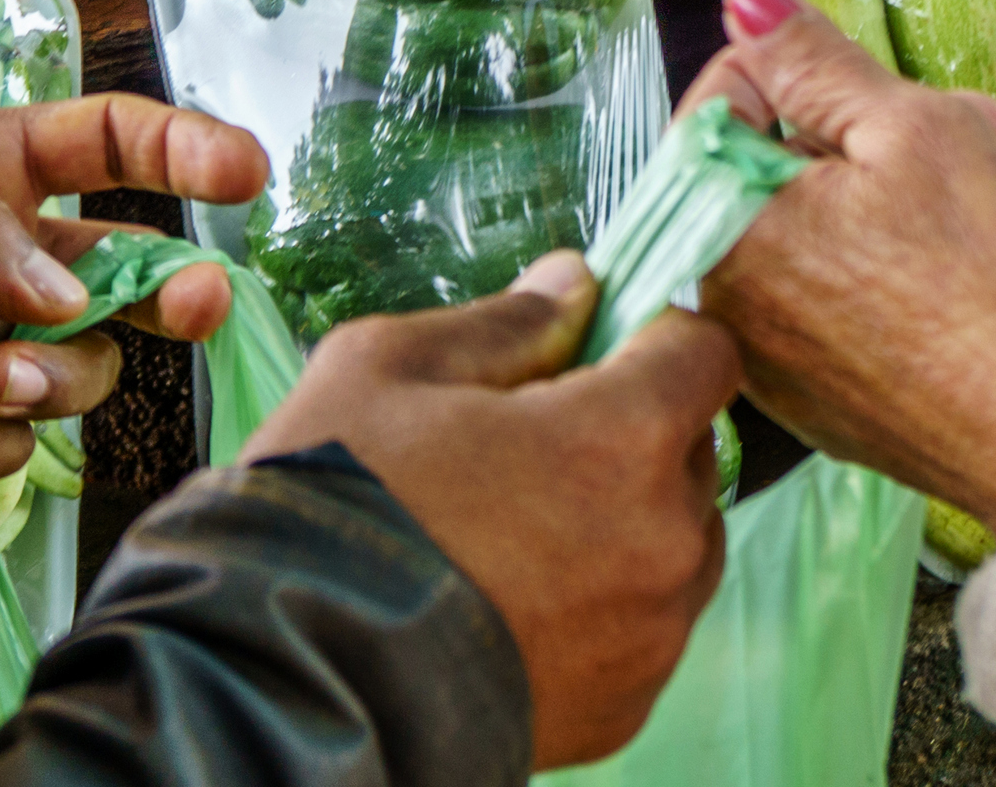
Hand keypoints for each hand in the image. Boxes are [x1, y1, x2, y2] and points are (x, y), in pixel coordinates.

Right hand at [247, 252, 738, 769]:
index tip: (595, 346)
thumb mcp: (389, 367)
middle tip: (526, 442)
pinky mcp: (623, 709)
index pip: (704, 353)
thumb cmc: (333, 504)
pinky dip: (600, 605)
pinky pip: (642, 628)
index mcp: (619, 441)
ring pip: (676, 545)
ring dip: (624, 520)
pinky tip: (512, 600)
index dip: (653, 335)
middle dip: (630, 430)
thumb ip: (505, 321)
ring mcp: (649, 639)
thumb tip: (573, 286)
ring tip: (515, 530)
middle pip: (692, 451)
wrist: (291, 683)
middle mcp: (662, 543)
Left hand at [689, 0, 995, 528]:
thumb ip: (813, 57)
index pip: (721, 99)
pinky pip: (843, 296)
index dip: (808, 70)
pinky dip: (902, 260)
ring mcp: (770, 360)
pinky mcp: (821, 398)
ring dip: (913, 188)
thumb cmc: (982, 279)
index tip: (881, 83)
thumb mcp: (908, 128)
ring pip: (825, 228)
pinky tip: (990, 244)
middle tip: (977, 123)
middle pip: (782, 166)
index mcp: (718, 226)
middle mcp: (723, 302)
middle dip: (880, 130)